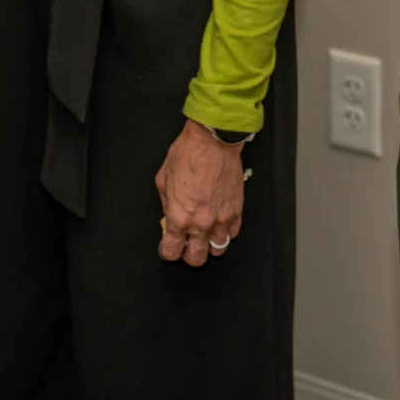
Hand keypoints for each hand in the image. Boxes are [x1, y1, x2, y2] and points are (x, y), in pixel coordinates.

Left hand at [155, 119, 244, 266]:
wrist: (212, 141)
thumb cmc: (187, 155)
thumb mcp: (163, 180)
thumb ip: (166, 204)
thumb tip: (169, 216)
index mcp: (179, 217)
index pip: (172, 251)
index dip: (169, 252)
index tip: (169, 248)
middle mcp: (201, 224)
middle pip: (196, 258)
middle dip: (189, 255)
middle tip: (187, 246)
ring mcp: (221, 219)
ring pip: (218, 250)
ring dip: (210, 245)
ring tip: (205, 236)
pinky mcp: (236, 211)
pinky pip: (233, 233)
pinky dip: (226, 231)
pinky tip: (220, 223)